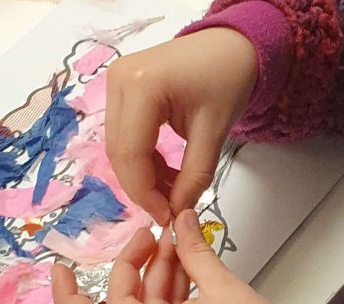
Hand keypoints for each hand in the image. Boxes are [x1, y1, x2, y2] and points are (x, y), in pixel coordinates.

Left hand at [50, 210, 319, 303]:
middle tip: (157, 231)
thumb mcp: (224, 288)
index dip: (68, 295)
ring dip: (159, 275)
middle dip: (136, 264)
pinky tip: (188, 266)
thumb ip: (194, 251)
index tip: (61, 266)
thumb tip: (180, 221)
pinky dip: (171, 294)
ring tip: (180, 241)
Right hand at [106, 29, 257, 224]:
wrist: (228, 46)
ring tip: (172, 191)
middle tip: (168, 211)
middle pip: (119, 153)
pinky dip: (143, 161)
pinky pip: (124, 137)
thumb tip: (178, 213)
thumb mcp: (214, 132)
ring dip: (142, 177)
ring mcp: (115, 83)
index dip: (145, 193)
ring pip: (118, 148)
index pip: (131, 154)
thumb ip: (194, 177)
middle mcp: (119, 81)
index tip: (166, 217)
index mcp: (142, 86)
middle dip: (142, 189)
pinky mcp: (120, 90)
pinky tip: (165, 173)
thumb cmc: (226, 79)